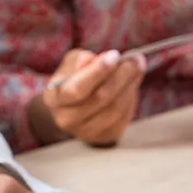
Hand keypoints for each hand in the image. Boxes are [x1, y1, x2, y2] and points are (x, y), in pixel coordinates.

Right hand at [28, 49, 145, 146]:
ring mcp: (86, 132)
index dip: (98, 71)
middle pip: (101, 98)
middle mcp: (67, 119)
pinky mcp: (105, 137)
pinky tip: (132, 83)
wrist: (73, 108)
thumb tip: (90, 59)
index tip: (115, 55)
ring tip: (137, 66)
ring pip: (116, 108)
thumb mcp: (71, 65)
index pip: (77, 89)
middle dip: (121, 75)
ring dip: (130, 85)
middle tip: (135, 59)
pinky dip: (131, 96)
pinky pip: (123, 116)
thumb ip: (79, 60)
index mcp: (55, 99)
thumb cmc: (73, 80)